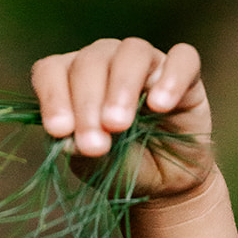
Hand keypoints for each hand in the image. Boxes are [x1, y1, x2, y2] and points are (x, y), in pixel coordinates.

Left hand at [31, 38, 214, 200]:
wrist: (163, 185)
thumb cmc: (119, 168)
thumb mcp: (93, 165)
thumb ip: (80, 148)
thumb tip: (68, 137)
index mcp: (72, 80)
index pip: (52, 69)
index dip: (53, 95)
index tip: (60, 130)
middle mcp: (106, 62)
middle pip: (91, 61)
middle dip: (88, 103)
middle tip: (94, 145)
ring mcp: (147, 63)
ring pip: (132, 52)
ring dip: (121, 87)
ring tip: (118, 125)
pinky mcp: (185, 72)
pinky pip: (183, 59)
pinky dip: (171, 77)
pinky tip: (160, 105)